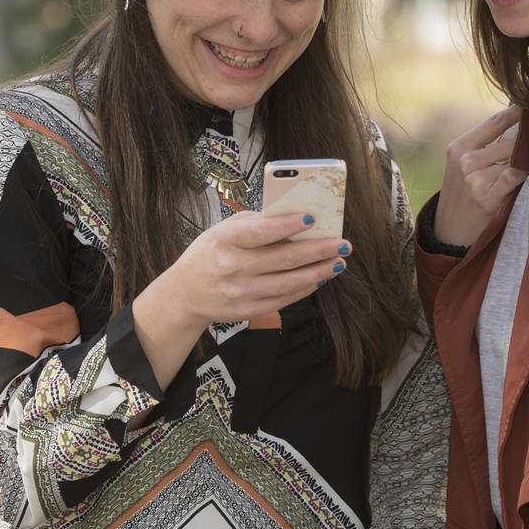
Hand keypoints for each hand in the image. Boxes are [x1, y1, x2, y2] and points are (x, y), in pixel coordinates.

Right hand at [132, 211, 346, 385]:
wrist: (185, 294)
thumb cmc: (210, 253)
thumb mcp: (224, 230)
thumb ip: (256, 223)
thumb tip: (296, 218)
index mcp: (225, 240)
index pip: (261, 232)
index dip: (289, 225)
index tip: (313, 218)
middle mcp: (232, 267)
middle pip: (283, 259)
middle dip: (318, 251)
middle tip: (342, 244)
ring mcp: (240, 292)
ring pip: (288, 283)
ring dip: (318, 272)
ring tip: (338, 262)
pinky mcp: (247, 310)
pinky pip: (283, 299)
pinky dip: (304, 288)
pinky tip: (319, 278)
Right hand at [434, 105, 525, 247]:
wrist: (450, 233)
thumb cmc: (463, 194)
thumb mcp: (464, 165)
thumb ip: (488, 144)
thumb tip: (520, 120)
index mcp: (459, 147)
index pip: (495, 121)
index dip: (519, 112)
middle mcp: (465, 160)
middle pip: (510, 139)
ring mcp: (475, 180)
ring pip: (515, 157)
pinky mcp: (487, 198)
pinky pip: (515, 176)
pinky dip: (526, 173)